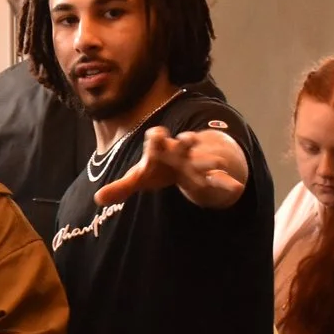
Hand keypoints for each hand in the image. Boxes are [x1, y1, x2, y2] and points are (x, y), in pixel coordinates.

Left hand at [92, 125, 246, 209]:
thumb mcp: (141, 177)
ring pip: (204, 157)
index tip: (158, 135)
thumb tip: (97, 198)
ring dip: (207, 159)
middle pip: (183, 144)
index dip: (157, 138)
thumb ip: (120, 188)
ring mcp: (199, 159)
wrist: (189, 160)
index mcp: (162, 149)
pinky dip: (228, 181)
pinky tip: (236, 186)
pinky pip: (221, 177)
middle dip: (185, 141)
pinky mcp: (213, 173)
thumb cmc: (160, 167)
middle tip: (187, 139)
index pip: (157, 139)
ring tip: (213, 163)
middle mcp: (181, 150)